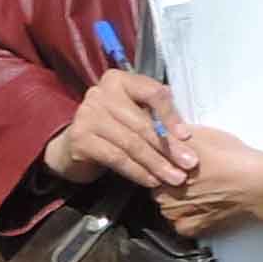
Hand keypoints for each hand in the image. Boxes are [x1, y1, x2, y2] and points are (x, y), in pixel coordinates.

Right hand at [44, 66, 193, 194]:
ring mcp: (87, 114)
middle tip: (189, 165)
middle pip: (142, 122)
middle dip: (169, 147)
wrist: (73, 147)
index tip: (187, 137)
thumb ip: (155, 117)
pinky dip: (137, 171)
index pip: (152, 92)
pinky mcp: (80, 138)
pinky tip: (151, 181)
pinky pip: (116, 157)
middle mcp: (100, 93)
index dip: (171, 115)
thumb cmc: (112, 129)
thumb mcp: (133, 115)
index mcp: (119, 80)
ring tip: (174, 178)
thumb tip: (187, 138)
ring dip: (156, 163)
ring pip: (131, 143)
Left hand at [159, 131, 262, 241]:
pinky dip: (186, 218)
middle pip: (155, 187)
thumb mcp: (201, 134)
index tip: (174, 164)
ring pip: (165, 207)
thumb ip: (174, 134)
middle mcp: (165, 190)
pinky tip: (200, 207)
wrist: (256, 184)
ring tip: (197, 192)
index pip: (150, 166)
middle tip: (188, 177)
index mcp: (165, 166)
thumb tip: (158, 129)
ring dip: (175, 201)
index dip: (162, 164)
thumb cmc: (233, 157)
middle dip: (167, 182)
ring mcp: (176, 212)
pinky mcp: (190, 228)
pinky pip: (178, 224)